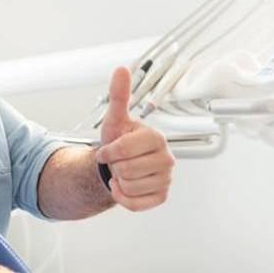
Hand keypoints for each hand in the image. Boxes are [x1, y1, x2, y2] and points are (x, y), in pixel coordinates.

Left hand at [96, 67, 174, 211]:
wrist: (118, 164)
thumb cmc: (118, 140)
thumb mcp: (115, 118)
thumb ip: (119, 95)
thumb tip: (122, 69)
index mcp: (156, 137)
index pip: (124, 150)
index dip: (108, 152)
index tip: (106, 149)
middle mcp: (166, 158)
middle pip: (126, 170)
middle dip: (114, 166)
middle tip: (119, 160)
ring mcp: (166, 178)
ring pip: (130, 186)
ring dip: (118, 181)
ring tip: (123, 171)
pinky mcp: (161, 196)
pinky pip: (134, 203)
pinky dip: (122, 197)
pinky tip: (124, 186)